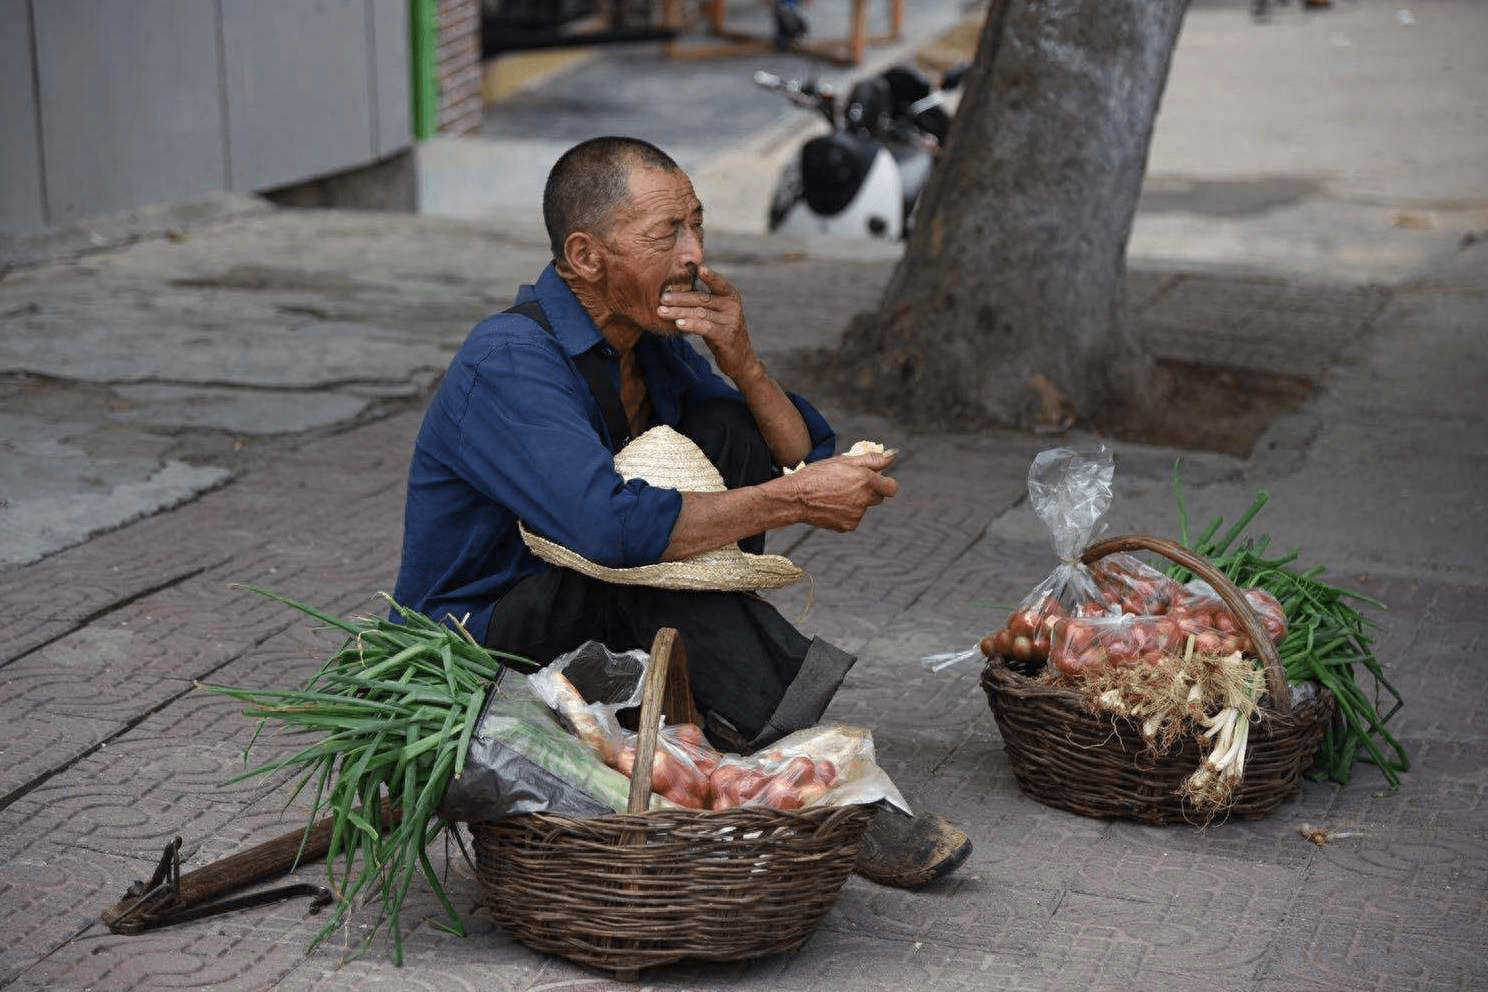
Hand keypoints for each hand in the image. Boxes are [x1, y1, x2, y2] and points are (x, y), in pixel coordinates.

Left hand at [657, 265, 758, 382]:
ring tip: (661, 312)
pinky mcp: (726, 336)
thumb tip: (675, 289)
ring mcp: (731, 321)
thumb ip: (703, 301)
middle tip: (662, 298)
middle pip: (702, 299)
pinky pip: (705, 327)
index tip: (698, 267)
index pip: (718, 283)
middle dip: (680, 298)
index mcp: (730, 296)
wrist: (739, 359)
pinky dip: (690, 325)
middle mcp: (733, 306)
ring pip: (700, 313)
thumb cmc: (721, 332)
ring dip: (679, 312)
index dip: (709, 275)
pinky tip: (678, 324)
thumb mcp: (716, 314)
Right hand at [787, 451, 899, 531]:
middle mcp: (865, 499)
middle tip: (848, 484)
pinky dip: (845, 513)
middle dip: (868, 491)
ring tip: (834, 494)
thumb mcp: (844, 461)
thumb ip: (872, 459)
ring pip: (863, 507)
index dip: (886, 484)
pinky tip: (831, 505)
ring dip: (855, 502)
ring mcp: (857, 514)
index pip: (892, 487)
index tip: (877, 481)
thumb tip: (893, 454)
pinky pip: (853, 518)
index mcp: (867, 480)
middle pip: (877, 498)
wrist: (796, 497)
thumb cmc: (818, 474)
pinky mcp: (848, 525)